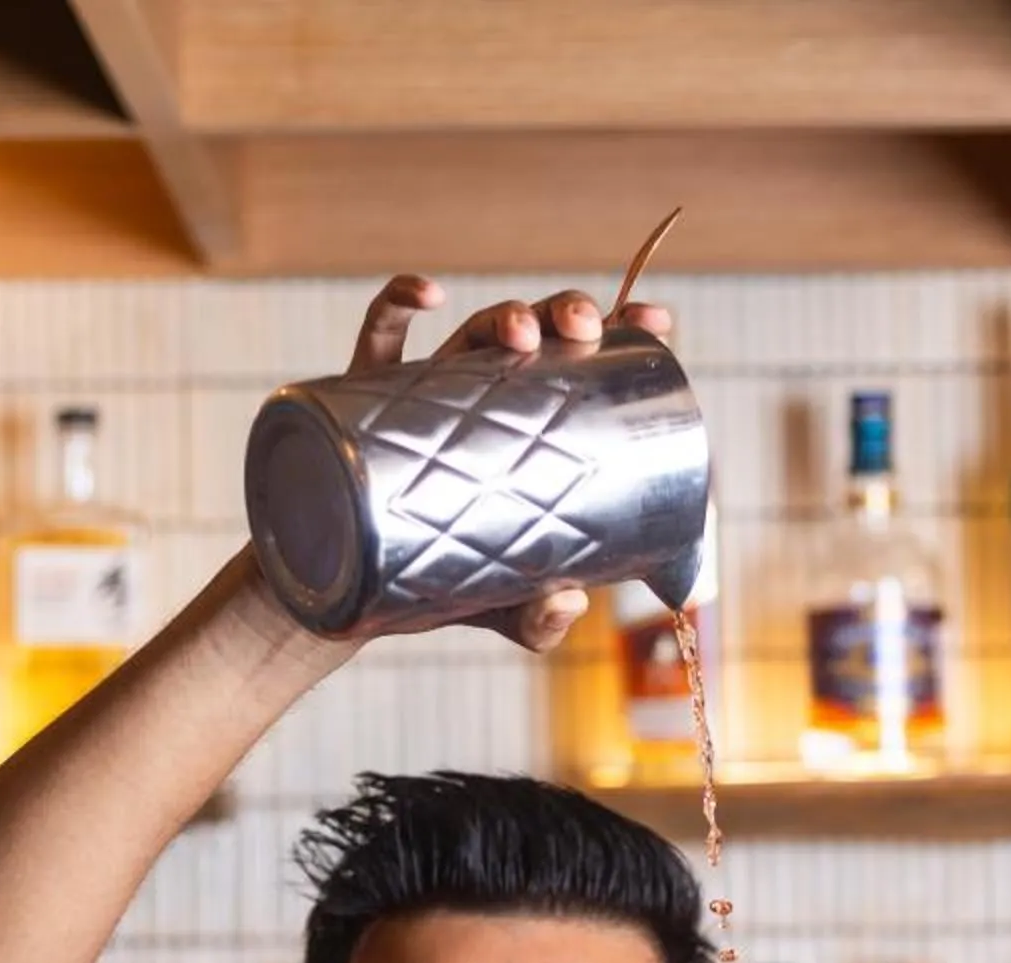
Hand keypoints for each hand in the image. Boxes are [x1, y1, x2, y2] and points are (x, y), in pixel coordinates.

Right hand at [341, 274, 677, 653]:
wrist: (357, 592)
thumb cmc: (442, 586)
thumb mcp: (502, 609)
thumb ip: (539, 618)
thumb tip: (573, 602)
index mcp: (528, 431)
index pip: (581, 365)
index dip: (619, 329)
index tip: (654, 321)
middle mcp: (485, 399)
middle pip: (535, 333)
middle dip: (564, 312)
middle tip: (584, 329)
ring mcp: (429, 393)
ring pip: (472, 332)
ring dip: (503, 314)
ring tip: (523, 332)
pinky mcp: (369, 397)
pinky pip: (379, 335)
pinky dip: (398, 302)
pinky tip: (430, 296)